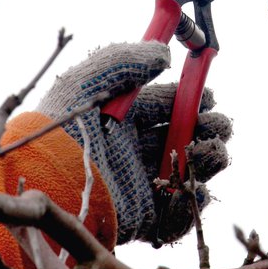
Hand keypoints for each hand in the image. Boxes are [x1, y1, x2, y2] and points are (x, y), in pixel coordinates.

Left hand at [37, 41, 231, 244]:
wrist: (49, 183)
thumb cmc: (61, 128)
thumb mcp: (87, 80)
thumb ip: (126, 59)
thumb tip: (164, 52)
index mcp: (121, 117)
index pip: (165, 103)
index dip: (190, 97)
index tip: (211, 94)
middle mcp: (132, 149)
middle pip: (183, 135)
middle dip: (209, 127)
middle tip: (218, 125)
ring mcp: (139, 182)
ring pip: (188, 168)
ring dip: (209, 158)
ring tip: (209, 151)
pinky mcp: (143, 215)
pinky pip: (179, 211)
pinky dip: (193, 200)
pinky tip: (193, 186)